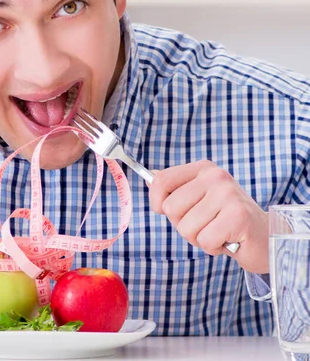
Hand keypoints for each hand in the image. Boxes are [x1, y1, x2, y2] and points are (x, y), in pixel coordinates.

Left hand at [149, 160, 268, 273]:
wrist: (265, 237)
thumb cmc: (225, 219)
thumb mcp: (199, 198)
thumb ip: (175, 188)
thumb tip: (150, 176)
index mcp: (203, 168)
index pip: (161, 180)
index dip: (156, 201)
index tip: (163, 210)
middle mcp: (215, 176)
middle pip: (170, 208)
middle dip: (183, 225)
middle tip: (205, 224)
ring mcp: (228, 195)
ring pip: (186, 227)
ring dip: (199, 238)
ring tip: (218, 231)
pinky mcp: (238, 216)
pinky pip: (204, 240)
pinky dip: (212, 247)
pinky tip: (227, 240)